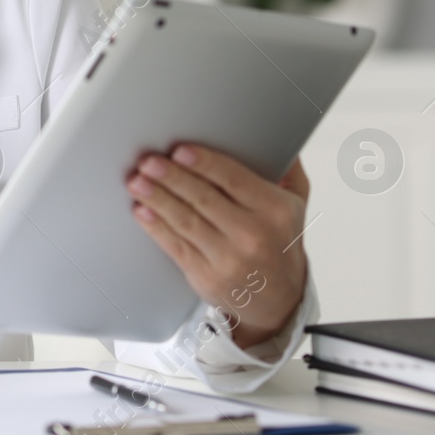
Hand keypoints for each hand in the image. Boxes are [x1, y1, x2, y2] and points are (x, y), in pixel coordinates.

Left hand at [126, 143, 309, 350]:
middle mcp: (253, 235)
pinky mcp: (205, 276)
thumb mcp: (296, 205)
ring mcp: (228, 259)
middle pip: (204, 199)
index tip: (181, 151)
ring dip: (157, 199)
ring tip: (137, 181)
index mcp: (275, 211)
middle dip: (172, 177)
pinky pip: (175, 245)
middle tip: (149, 161)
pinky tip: (141, 210)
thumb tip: (279, 135)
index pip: (235, 180)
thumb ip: (287, 170)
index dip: (205, 164)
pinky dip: (155, 227)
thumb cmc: (280, 242)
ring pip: (185, 221)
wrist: (279, 299)